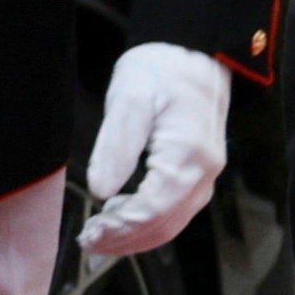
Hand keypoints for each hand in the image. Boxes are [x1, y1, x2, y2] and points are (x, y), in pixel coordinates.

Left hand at [79, 41, 230, 257]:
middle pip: (167, 222)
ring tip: (99, 234)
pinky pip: (178, 210)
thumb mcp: (130, 99)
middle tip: (87, 241)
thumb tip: (102, 191)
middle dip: (126, 239)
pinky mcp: (200, 171)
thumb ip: (117, 146)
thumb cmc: (161, 71)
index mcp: (190, 153)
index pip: (156, 208)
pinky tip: (121, 217)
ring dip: (137, 236)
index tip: (89, 232)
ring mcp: (207, 172)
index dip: (121, 228)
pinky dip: (149, 224)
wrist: (194, 53)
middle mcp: (206, 169)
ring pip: (174, 222)